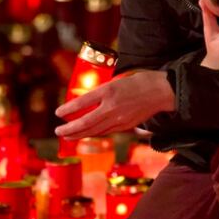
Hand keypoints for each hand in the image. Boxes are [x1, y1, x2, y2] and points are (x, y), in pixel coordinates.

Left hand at [54, 70, 175, 139]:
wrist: (161, 91)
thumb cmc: (139, 82)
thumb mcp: (117, 81)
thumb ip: (102, 92)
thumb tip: (86, 102)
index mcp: (108, 91)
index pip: (82, 103)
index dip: (68, 110)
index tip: (58, 113)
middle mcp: (112, 106)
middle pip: (86, 122)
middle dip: (69, 129)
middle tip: (58, 132)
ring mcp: (119, 118)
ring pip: (94, 130)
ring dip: (79, 135)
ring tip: (67, 136)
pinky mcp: (126, 125)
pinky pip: (106, 131)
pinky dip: (94, 133)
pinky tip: (87, 134)